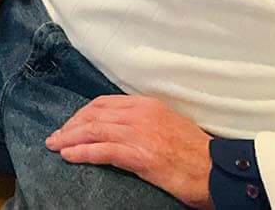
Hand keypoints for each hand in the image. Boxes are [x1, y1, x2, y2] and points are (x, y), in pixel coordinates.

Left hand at [45, 96, 212, 208]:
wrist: (218, 171)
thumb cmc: (195, 153)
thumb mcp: (168, 125)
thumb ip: (144, 121)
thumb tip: (119, 127)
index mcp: (147, 105)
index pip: (104, 103)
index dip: (82, 114)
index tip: (71, 124)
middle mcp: (141, 114)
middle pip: (94, 114)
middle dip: (71, 125)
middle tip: (56, 136)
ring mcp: (140, 134)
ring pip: (94, 130)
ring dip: (69, 138)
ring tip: (55, 145)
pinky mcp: (141, 156)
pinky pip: (102, 151)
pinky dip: (82, 152)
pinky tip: (69, 156)